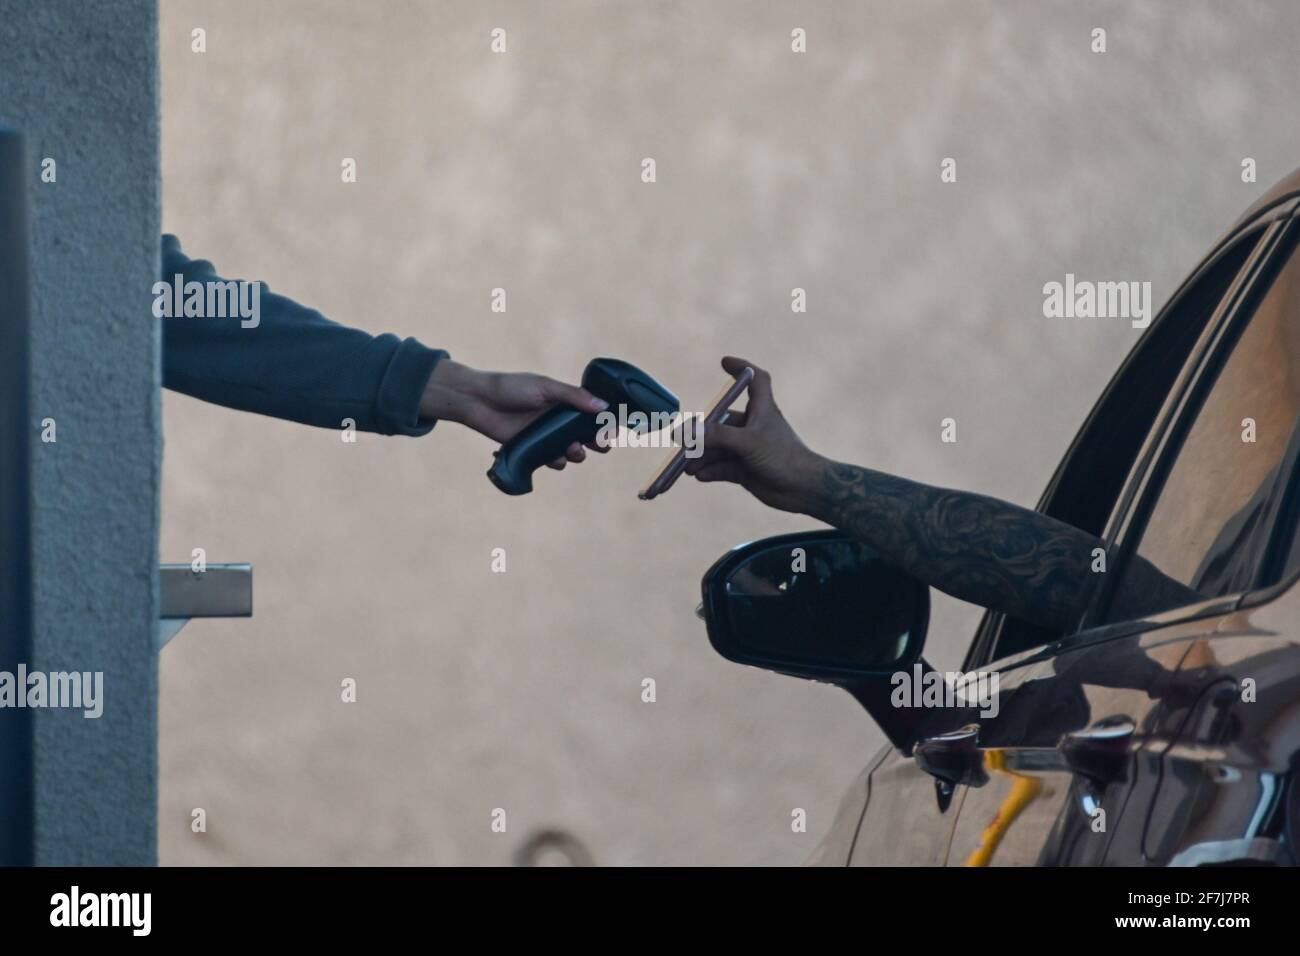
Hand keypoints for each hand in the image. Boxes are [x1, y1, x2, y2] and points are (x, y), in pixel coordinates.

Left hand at [420, 359, 609, 468]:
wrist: (478, 401)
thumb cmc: (510, 388)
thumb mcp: (544, 387)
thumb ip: (573, 396)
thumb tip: (602, 406)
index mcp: (564, 401)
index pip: (592, 414)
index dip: (603, 423)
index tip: (611, 430)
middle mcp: (558, 420)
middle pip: (586, 436)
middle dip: (596, 442)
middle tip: (599, 445)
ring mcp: (546, 435)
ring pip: (572, 451)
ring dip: (577, 454)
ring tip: (573, 451)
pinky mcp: (533, 449)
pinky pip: (553, 460)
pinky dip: (558, 462)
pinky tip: (555, 458)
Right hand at [683, 357, 826, 513]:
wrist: (803, 490)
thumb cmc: (783, 457)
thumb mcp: (748, 442)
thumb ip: (718, 436)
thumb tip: (690, 432)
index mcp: (762, 409)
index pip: (755, 380)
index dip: (741, 368)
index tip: (724, 362)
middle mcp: (753, 426)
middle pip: (721, 422)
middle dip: (701, 432)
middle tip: (681, 441)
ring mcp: (748, 449)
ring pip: (718, 448)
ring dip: (701, 456)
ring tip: (687, 467)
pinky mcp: (745, 469)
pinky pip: (721, 467)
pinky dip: (710, 470)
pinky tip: (700, 475)